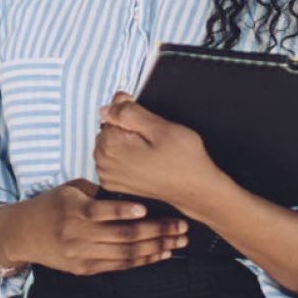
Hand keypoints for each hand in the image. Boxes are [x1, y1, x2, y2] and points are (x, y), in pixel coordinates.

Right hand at [0, 180, 187, 277]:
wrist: (22, 234)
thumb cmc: (50, 206)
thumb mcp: (68, 190)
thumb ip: (95, 190)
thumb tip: (127, 185)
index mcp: (72, 211)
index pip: (101, 212)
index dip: (124, 212)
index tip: (145, 209)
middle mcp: (78, 235)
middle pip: (122, 235)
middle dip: (156, 231)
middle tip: (181, 226)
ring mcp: (82, 255)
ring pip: (125, 254)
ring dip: (156, 248)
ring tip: (178, 241)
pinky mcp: (85, 269)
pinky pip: (119, 266)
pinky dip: (142, 260)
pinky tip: (160, 253)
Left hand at [93, 94, 219, 213]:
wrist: (194, 189)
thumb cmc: (183, 159)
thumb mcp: (160, 127)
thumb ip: (129, 112)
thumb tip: (107, 107)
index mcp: (111, 145)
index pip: (110, 114)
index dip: (131, 115)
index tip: (149, 128)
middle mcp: (103, 162)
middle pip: (107, 129)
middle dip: (126, 130)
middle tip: (153, 142)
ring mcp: (107, 175)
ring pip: (109, 143)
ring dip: (125, 143)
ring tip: (150, 153)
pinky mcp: (113, 184)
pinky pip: (111, 159)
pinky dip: (124, 157)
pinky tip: (143, 163)